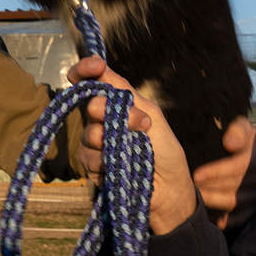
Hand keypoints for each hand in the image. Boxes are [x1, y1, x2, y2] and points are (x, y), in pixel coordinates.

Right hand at [67, 56, 196, 233]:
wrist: (169, 189)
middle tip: (136, 122)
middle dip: (107, 109)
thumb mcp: (153, 116)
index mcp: (118, 104)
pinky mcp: (92, 166)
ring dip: (111, 139)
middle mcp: (103, 120)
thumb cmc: (165, 150)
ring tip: (133, 148)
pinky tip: (121, 166)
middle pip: (90, 104)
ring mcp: (96, 143)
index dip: (86, 69)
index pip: (95, 81)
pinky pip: (89, 157)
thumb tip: (102, 71)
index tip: (93, 66)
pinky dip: (106, 160)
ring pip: (89, 133)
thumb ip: (127, 94)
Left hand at [192, 116, 255, 234]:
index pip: (240, 166)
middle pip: (237, 187)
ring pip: (236, 203)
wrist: (247, 151)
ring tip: (196, 200)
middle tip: (191, 190)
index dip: (217, 171)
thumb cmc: (237, 136)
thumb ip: (236, 130)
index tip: (196, 175)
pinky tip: (212, 219)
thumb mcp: (239, 126)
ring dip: (215, 202)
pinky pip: (242, 217)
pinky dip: (227, 220)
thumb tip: (230, 144)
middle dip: (212, 189)